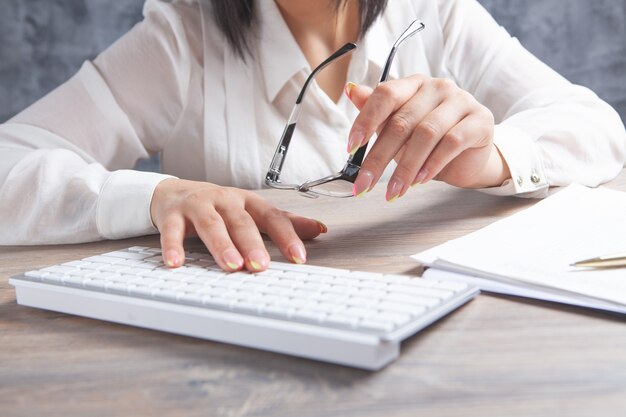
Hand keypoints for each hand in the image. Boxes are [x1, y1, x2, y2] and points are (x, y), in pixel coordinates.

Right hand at [150, 179, 326, 270]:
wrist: (173, 193)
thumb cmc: (218, 206)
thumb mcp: (252, 211)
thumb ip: (284, 222)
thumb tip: (319, 229)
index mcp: (248, 202)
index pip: (272, 217)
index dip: (287, 236)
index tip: (299, 257)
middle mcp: (225, 200)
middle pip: (241, 222)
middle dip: (253, 244)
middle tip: (262, 265)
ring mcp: (199, 205)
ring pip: (211, 224)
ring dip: (222, 245)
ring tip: (231, 265)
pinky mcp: (173, 214)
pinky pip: (172, 230)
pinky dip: (174, 246)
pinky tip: (176, 263)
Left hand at [344, 75, 510, 200]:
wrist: (468, 157)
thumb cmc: (428, 141)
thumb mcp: (397, 129)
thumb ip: (376, 111)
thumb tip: (351, 90)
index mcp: (413, 84)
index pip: (386, 94)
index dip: (366, 120)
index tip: (351, 148)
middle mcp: (437, 87)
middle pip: (402, 121)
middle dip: (379, 158)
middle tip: (364, 184)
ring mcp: (461, 101)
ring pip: (426, 134)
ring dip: (406, 168)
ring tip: (394, 190)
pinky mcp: (480, 120)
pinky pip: (452, 143)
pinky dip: (432, 165)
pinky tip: (419, 180)